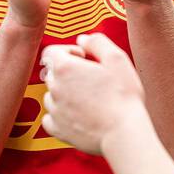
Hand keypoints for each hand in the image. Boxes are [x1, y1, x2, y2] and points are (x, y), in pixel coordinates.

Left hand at [40, 34, 145, 155]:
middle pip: (53, 73)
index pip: (52, 52)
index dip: (69, 51)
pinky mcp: (57, 129)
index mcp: (65, 68)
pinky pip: (50, 118)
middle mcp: (54, 88)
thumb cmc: (123, 96)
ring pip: (52, 95)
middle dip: (69, 73)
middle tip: (93, 80)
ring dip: (65, 94)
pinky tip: (79, 114)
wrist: (124, 133)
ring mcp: (54, 110)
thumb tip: (82, 40)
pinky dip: (61, 115)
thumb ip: (97, 42)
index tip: (85, 59)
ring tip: (89, 99)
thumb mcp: (117, 59)